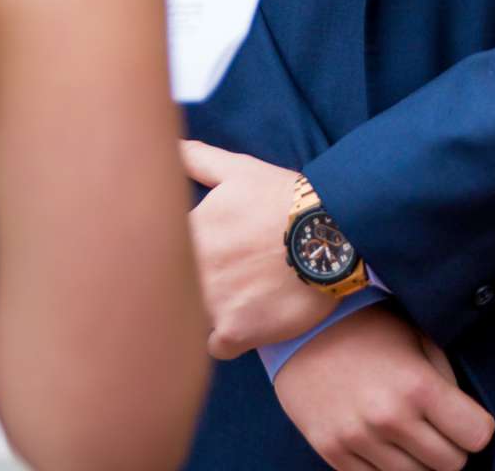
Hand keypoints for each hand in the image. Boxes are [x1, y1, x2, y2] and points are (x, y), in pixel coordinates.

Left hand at [183, 140, 333, 358]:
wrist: (333, 230)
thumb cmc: (285, 199)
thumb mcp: (240, 171)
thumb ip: (198, 161)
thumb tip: (170, 149)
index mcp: (187, 232)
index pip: (161, 254)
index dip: (178, 258)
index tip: (204, 254)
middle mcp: (191, 268)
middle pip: (173, 290)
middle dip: (190, 287)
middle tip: (228, 277)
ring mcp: (212, 301)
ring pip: (193, 319)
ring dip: (209, 312)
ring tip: (239, 298)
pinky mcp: (236, 330)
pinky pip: (216, 346)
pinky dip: (228, 339)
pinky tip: (246, 320)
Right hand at [272, 305, 494, 470]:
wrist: (301, 329)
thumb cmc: (368, 328)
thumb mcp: (418, 338)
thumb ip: (447, 379)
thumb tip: (467, 418)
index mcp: (417, 386)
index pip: (477, 436)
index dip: (476, 428)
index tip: (465, 420)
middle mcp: (389, 418)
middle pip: (451, 464)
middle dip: (450, 446)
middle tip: (436, 426)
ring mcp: (358, 440)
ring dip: (418, 460)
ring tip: (406, 431)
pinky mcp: (332, 452)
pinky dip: (386, 467)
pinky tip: (382, 442)